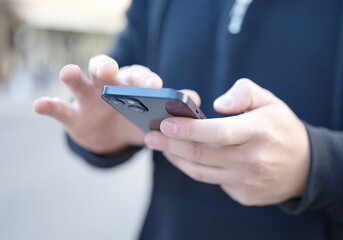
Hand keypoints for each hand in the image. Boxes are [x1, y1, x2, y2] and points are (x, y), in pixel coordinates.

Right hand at [33, 55, 162, 153]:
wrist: (116, 138)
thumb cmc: (138, 119)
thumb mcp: (156, 117)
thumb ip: (173, 107)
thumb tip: (194, 98)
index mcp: (131, 83)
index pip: (138, 75)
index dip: (145, 79)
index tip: (154, 86)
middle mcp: (108, 85)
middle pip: (104, 69)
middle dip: (105, 67)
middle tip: (109, 71)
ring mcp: (88, 100)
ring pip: (79, 84)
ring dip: (73, 77)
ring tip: (69, 72)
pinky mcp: (74, 117)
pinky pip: (60, 110)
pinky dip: (49, 106)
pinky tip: (40, 105)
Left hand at [144, 79, 309, 205]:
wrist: (305, 166)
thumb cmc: (282, 129)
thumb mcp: (270, 101)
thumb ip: (243, 93)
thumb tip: (216, 104)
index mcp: (259, 132)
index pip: (217, 132)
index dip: (187, 129)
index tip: (164, 124)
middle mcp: (252, 160)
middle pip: (201, 154)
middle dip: (170, 145)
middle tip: (150, 136)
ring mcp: (248, 182)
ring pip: (201, 172)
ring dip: (177, 159)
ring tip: (161, 147)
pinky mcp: (244, 196)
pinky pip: (213, 181)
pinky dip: (196, 169)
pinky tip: (185, 158)